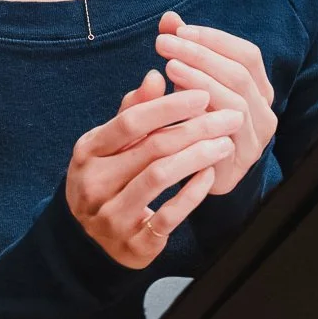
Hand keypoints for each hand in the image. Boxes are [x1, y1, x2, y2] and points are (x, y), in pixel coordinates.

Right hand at [64, 68, 245, 269]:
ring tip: (225, 143)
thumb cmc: (108, 177)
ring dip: (198, 156)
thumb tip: (155, 76)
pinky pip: (169, 214)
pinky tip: (211, 174)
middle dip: (196, 128)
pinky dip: (193, 192)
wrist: (89, 238)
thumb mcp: (110, 144)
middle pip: (152, 147)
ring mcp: (111, 215)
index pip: (131, 121)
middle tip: (230, 117)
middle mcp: (94, 182)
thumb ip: (133, 111)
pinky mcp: (134, 242)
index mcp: (88, 151)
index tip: (202, 94)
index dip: (169, 106)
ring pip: (161, 177)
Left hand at [151, 11, 277, 195]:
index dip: (215, 39)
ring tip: (169, 67)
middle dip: (201, 55)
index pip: (247, 55)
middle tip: (165, 44)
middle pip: (240, 75)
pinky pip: (223, 135)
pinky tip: (174, 103)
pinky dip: (200, 115)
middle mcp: (265, 114)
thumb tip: (169, 17)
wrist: (189, 177)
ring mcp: (255, 141)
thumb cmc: (188, 124)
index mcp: (259, 91)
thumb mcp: (184, 83)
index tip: (179, 29)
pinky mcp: (237, 165)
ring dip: (200, 81)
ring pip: (235, 103)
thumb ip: (181, 51)